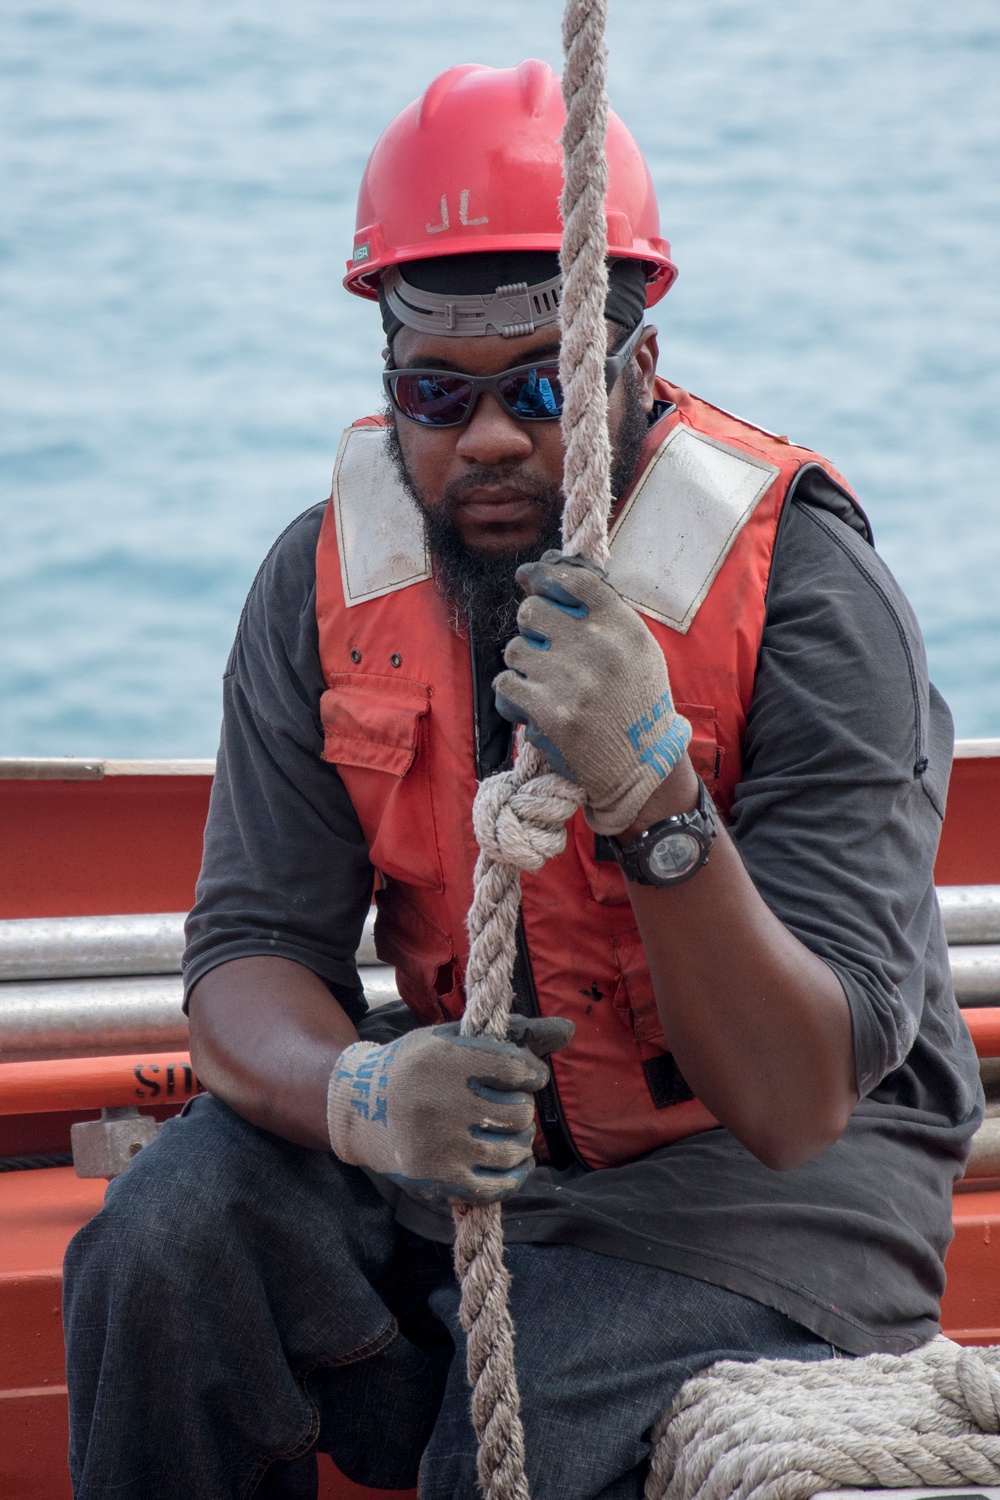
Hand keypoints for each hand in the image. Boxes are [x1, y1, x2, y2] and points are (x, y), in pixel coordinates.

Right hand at [326, 1015, 573, 1203]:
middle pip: (519, 1111)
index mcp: (446, 1060)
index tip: (527, 1076)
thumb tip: (570, 1030)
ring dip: (521, 1140)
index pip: (516, 1068)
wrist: (359, 1108)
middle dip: (522, 1107)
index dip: (532, 1073)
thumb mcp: (454, 1038)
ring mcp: (441, 1145)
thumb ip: (515, 1034)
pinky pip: (498, 1185)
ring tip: (508, 1130)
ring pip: (513, 1148)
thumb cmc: (416, 1066)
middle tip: (509, 1104)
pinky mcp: (441, 1179)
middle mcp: (442, 1103)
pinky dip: (516, 1173)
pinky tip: (515, 1161)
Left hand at [493, 552, 690, 834]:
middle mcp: (597, 647)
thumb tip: (543, 578)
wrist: (642, 763)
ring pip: (514, 650)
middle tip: (542, 646)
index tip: (530, 579)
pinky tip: (530, 701)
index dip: (542, 575)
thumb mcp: (638, 648)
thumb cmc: (637, 701)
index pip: (572, 579)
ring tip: (544, 681)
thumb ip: (602, 615)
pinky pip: (506, 684)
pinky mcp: (551, 712)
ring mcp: (572, 680)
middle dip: (530, 628)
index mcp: (622, 626)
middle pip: (531, 611)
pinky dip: (512, 693)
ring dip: (523, 665)